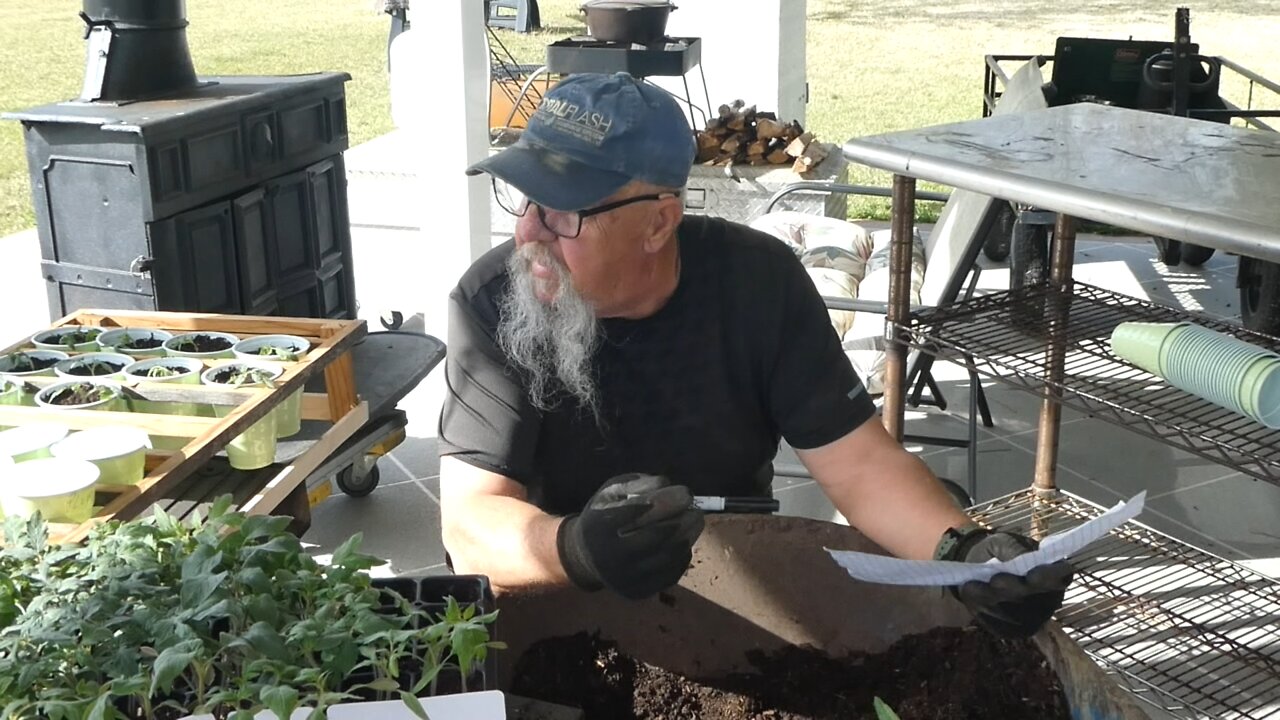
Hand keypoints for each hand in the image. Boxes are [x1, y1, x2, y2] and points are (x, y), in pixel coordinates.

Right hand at [556, 473, 704, 599]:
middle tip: (697, 510)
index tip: (686, 493)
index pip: (635, 512)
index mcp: (598, 527)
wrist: (585, 558)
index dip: (665, 501)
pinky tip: (685, 542)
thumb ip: (636, 484)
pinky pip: (669, 575)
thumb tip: (665, 483)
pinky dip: (682, 556)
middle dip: (681, 520)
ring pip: (666, 557)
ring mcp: (622, 578)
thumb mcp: (611, 493)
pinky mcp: (635, 592)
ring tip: (696, 521)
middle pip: (654, 537)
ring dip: (687, 537)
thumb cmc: (603, 518)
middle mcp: (608, 556)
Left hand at [939, 528, 1073, 637]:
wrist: (976, 567)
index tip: (1032, 575)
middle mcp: (1048, 600)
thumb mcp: (1004, 542)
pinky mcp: (1012, 631)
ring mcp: (1031, 619)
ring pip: (1015, 615)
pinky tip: (969, 595)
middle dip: (1014, 591)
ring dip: (993, 601)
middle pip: (1036, 600)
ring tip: (971, 586)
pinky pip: (998, 625)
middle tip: (996, 580)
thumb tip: (1021, 558)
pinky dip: (981, 610)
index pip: (1062, 577)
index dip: (1050, 578)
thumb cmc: (997, 552)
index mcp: (1054, 574)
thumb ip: (1013, 549)